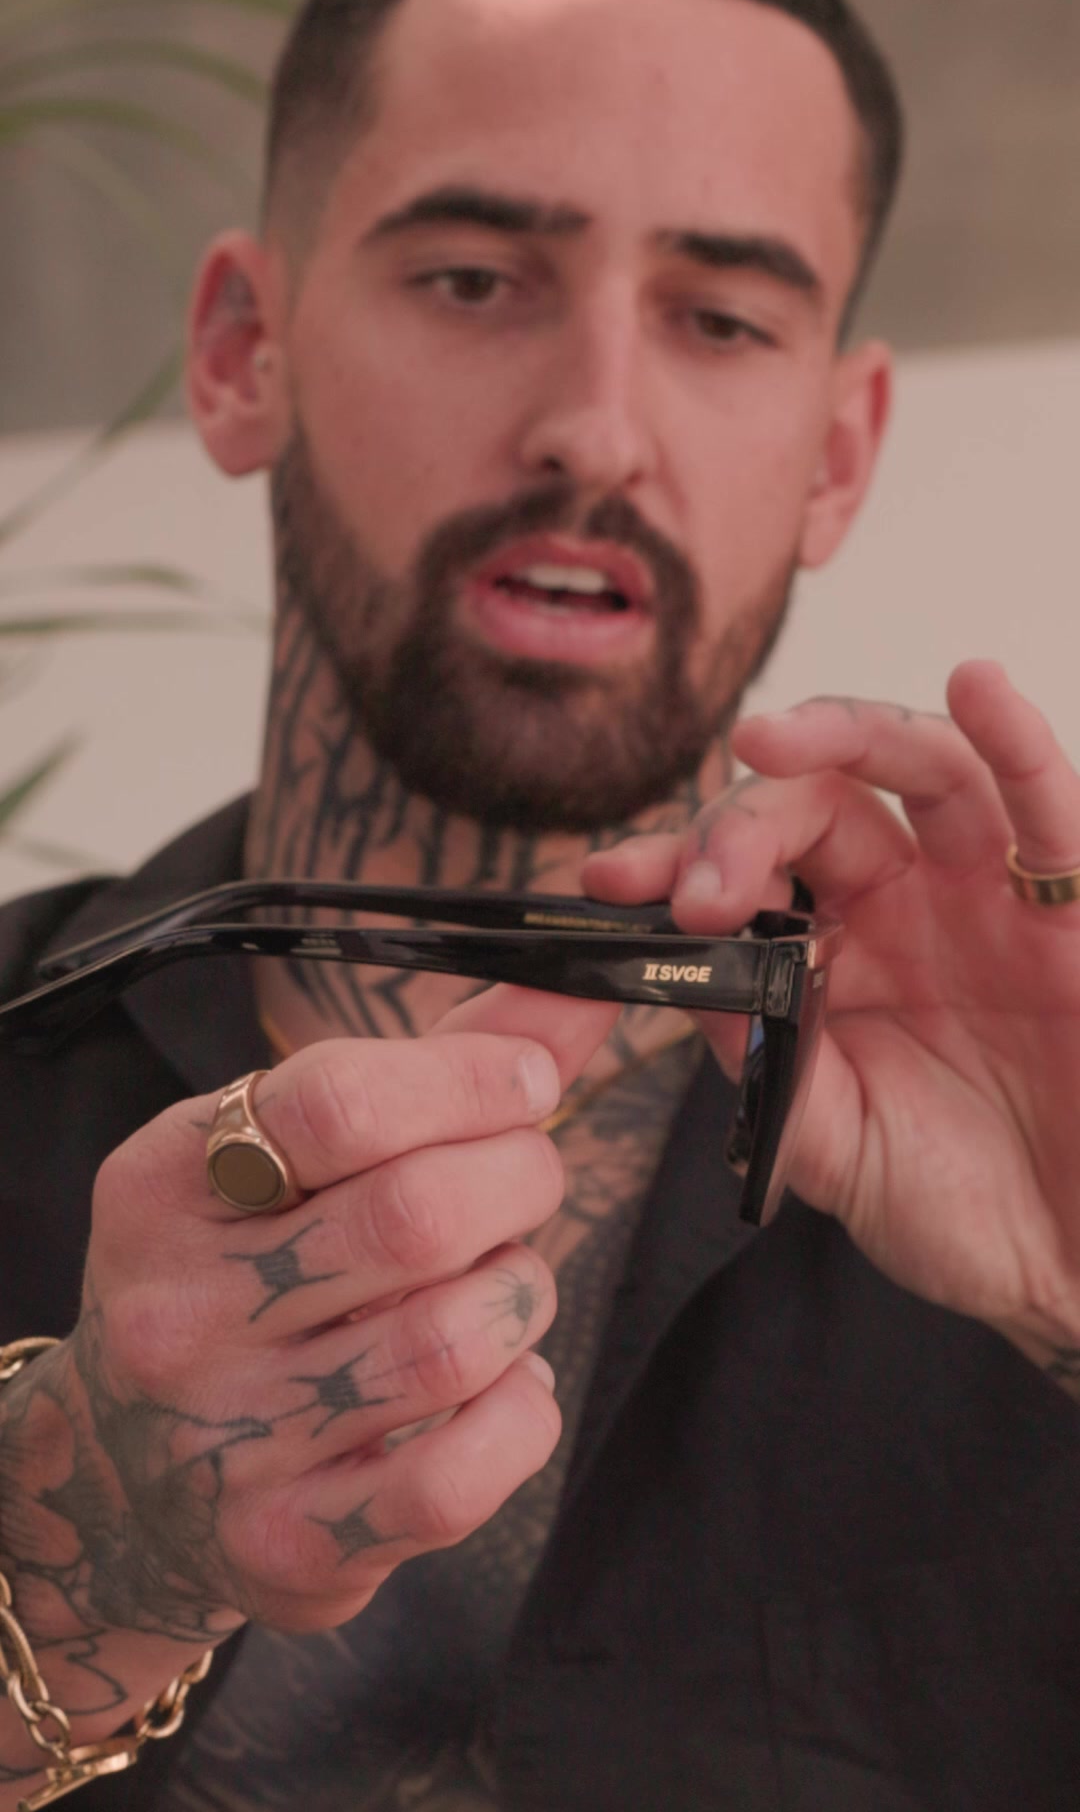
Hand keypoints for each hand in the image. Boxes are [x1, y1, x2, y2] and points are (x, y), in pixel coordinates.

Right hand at [16, 991, 615, 1662]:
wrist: (128, 1478)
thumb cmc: (246, 1272)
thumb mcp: (291, 1153)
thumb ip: (439, 1062)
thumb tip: (581, 982)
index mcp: (168, 1182)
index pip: (338, 1101)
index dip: (471, 1079)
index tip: (526, 1082)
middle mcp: (180, 1310)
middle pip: (417, 1216)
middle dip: (521, 1179)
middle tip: (524, 1181)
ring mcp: (227, 1439)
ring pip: (455, 1341)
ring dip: (522, 1293)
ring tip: (501, 1283)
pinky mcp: (289, 1546)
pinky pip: (460, 1474)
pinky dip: (520, 1412)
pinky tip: (498, 1384)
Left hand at [584, 661, 1079, 1376]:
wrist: (1066, 1272)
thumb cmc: (959, 1210)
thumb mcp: (830, 1144)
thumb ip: (768, 1061)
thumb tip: (689, 977)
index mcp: (839, 949)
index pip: (751, 867)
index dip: (678, 860)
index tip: (610, 880)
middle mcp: (910, 903)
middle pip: (822, 802)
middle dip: (742, 823)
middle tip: (698, 886)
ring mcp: (993, 897)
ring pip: (925, 770)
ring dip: (847, 736)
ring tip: (767, 739)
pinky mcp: (1074, 910)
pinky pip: (1051, 809)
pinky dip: (1019, 740)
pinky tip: (977, 686)